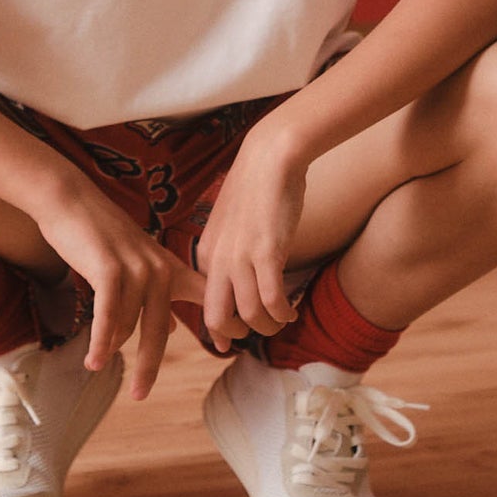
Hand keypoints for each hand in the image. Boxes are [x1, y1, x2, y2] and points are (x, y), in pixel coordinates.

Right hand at [33, 181, 206, 400]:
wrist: (71, 201)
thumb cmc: (101, 235)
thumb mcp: (138, 262)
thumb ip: (158, 293)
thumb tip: (173, 326)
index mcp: (170, 268)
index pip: (206, 296)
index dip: (221, 323)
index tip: (231, 348)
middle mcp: (159, 269)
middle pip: (160, 330)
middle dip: (149, 366)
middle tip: (141, 395)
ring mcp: (136, 268)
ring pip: (128, 326)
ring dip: (110, 346)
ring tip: (97, 361)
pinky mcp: (110, 270)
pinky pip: (108, 317)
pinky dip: (100, 342)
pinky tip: (94, 363)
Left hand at [195, 132, 305, 352]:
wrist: (269, 156)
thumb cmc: (255, 190)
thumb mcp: (231, 227)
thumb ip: (229, 256)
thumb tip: (237, 290)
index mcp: (206, 254)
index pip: (205, 306)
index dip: (221, 330)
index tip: (233, 340)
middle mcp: (218, 260)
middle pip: (217, 320)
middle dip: (238, 335)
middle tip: (259, 330)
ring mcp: (241, 256)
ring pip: (250, 316)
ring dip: (269, 327)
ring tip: (283, 320)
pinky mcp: (267, 251)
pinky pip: (273, 300)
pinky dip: (283, 314)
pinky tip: (292, 310)